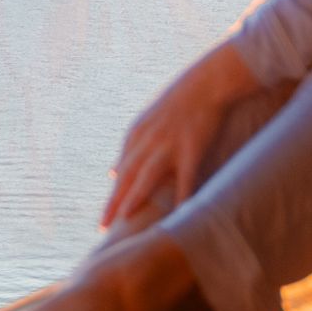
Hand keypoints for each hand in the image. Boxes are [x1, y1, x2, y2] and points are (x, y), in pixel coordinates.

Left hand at [102, 42, 262, 228]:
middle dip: (114, 203)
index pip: (119, 172)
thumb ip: (129, 148)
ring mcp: (168, 144)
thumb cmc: (179, 102)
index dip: (112, 196)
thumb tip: (111, 173)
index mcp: (135, 135)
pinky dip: (181, 197)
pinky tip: (178, 215)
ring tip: (126, 220)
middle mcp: (147, 140)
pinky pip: (185, 178)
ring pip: (147, 177)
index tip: (104, 220)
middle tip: (103, 228)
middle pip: (126, 177)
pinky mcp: (191, 147)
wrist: (208, 82)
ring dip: (135, 198)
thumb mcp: (147, 121)